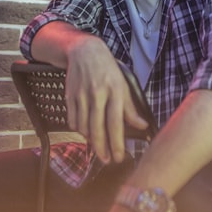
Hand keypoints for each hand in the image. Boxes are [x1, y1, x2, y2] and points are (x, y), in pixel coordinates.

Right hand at [64, 37, 148, 162]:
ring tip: (98, 146)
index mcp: (114, 91)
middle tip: (106, 160)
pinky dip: (78, 129)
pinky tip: (85, 132)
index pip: (116, 123)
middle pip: (97, 128)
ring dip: (90, 140)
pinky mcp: (70, 96)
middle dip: (102, 148)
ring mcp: (81, 95)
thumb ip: (130, 108)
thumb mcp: (123, 85)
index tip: (119, 157)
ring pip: (83, 126)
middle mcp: (97, 94)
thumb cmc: (107, 69)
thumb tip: (141, 126)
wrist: (85, 51)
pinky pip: (72, 120)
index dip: (117, 143)